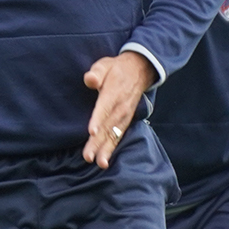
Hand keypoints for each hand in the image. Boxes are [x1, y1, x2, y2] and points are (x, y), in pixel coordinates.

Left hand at [83, 51, 157, 168]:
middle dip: (98, 142)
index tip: (92, 132)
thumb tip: (90, 79)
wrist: (139, 70)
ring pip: (114, 134)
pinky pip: (118, 136)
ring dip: (106, 149)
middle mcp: (121, 106)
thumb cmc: (116, 69)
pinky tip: (105, 160)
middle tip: (88, 156)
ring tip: (99, 163)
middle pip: (108, 126)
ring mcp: (125, 115)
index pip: (105, 107)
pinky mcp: (125, 121)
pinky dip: (112, 148)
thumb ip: (97, 72)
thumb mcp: (105, 64)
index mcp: (113, 92)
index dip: (98, 119)